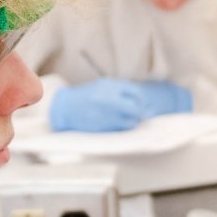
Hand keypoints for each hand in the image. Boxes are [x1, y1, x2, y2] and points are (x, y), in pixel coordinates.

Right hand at [48, 79, 191, 131]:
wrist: (66, 108)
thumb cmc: (89, 96)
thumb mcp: (105, 87)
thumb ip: (125, 92)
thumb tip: (150, 108)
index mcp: (110, 87)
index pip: (136, 93)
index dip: (141, 100)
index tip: (140, 103)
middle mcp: (108, 100)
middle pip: (136, 108)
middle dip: (140, 112)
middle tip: (136, 114)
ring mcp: (105, 114)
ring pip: (131, 122)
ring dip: (132, 121)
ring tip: (124, 118)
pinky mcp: (102, 127)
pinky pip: (121, 130)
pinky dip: (123, 128)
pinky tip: (116, 123)